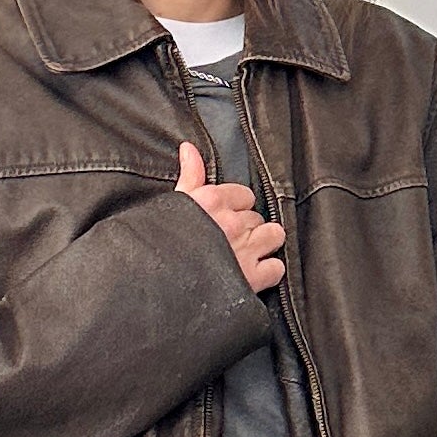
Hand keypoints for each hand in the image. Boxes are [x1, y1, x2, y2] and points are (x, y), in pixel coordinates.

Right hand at [175, 141, 285, 292]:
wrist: (160, 287)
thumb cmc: (161, 246)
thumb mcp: (173, 205)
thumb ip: (189, 176)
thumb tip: (189, 149)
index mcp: (213, 201)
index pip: (245, 195)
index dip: (237, 208)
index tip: (226, 220)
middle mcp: (232, 223)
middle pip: (257, 217)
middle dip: (248, 228)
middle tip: (231, 242)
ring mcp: (244, 250)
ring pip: (273, 236)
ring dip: (265, 244)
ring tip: (249, 254)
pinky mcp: (252, 277)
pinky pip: (276, 267)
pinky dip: (269, 271)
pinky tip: (256, 274)